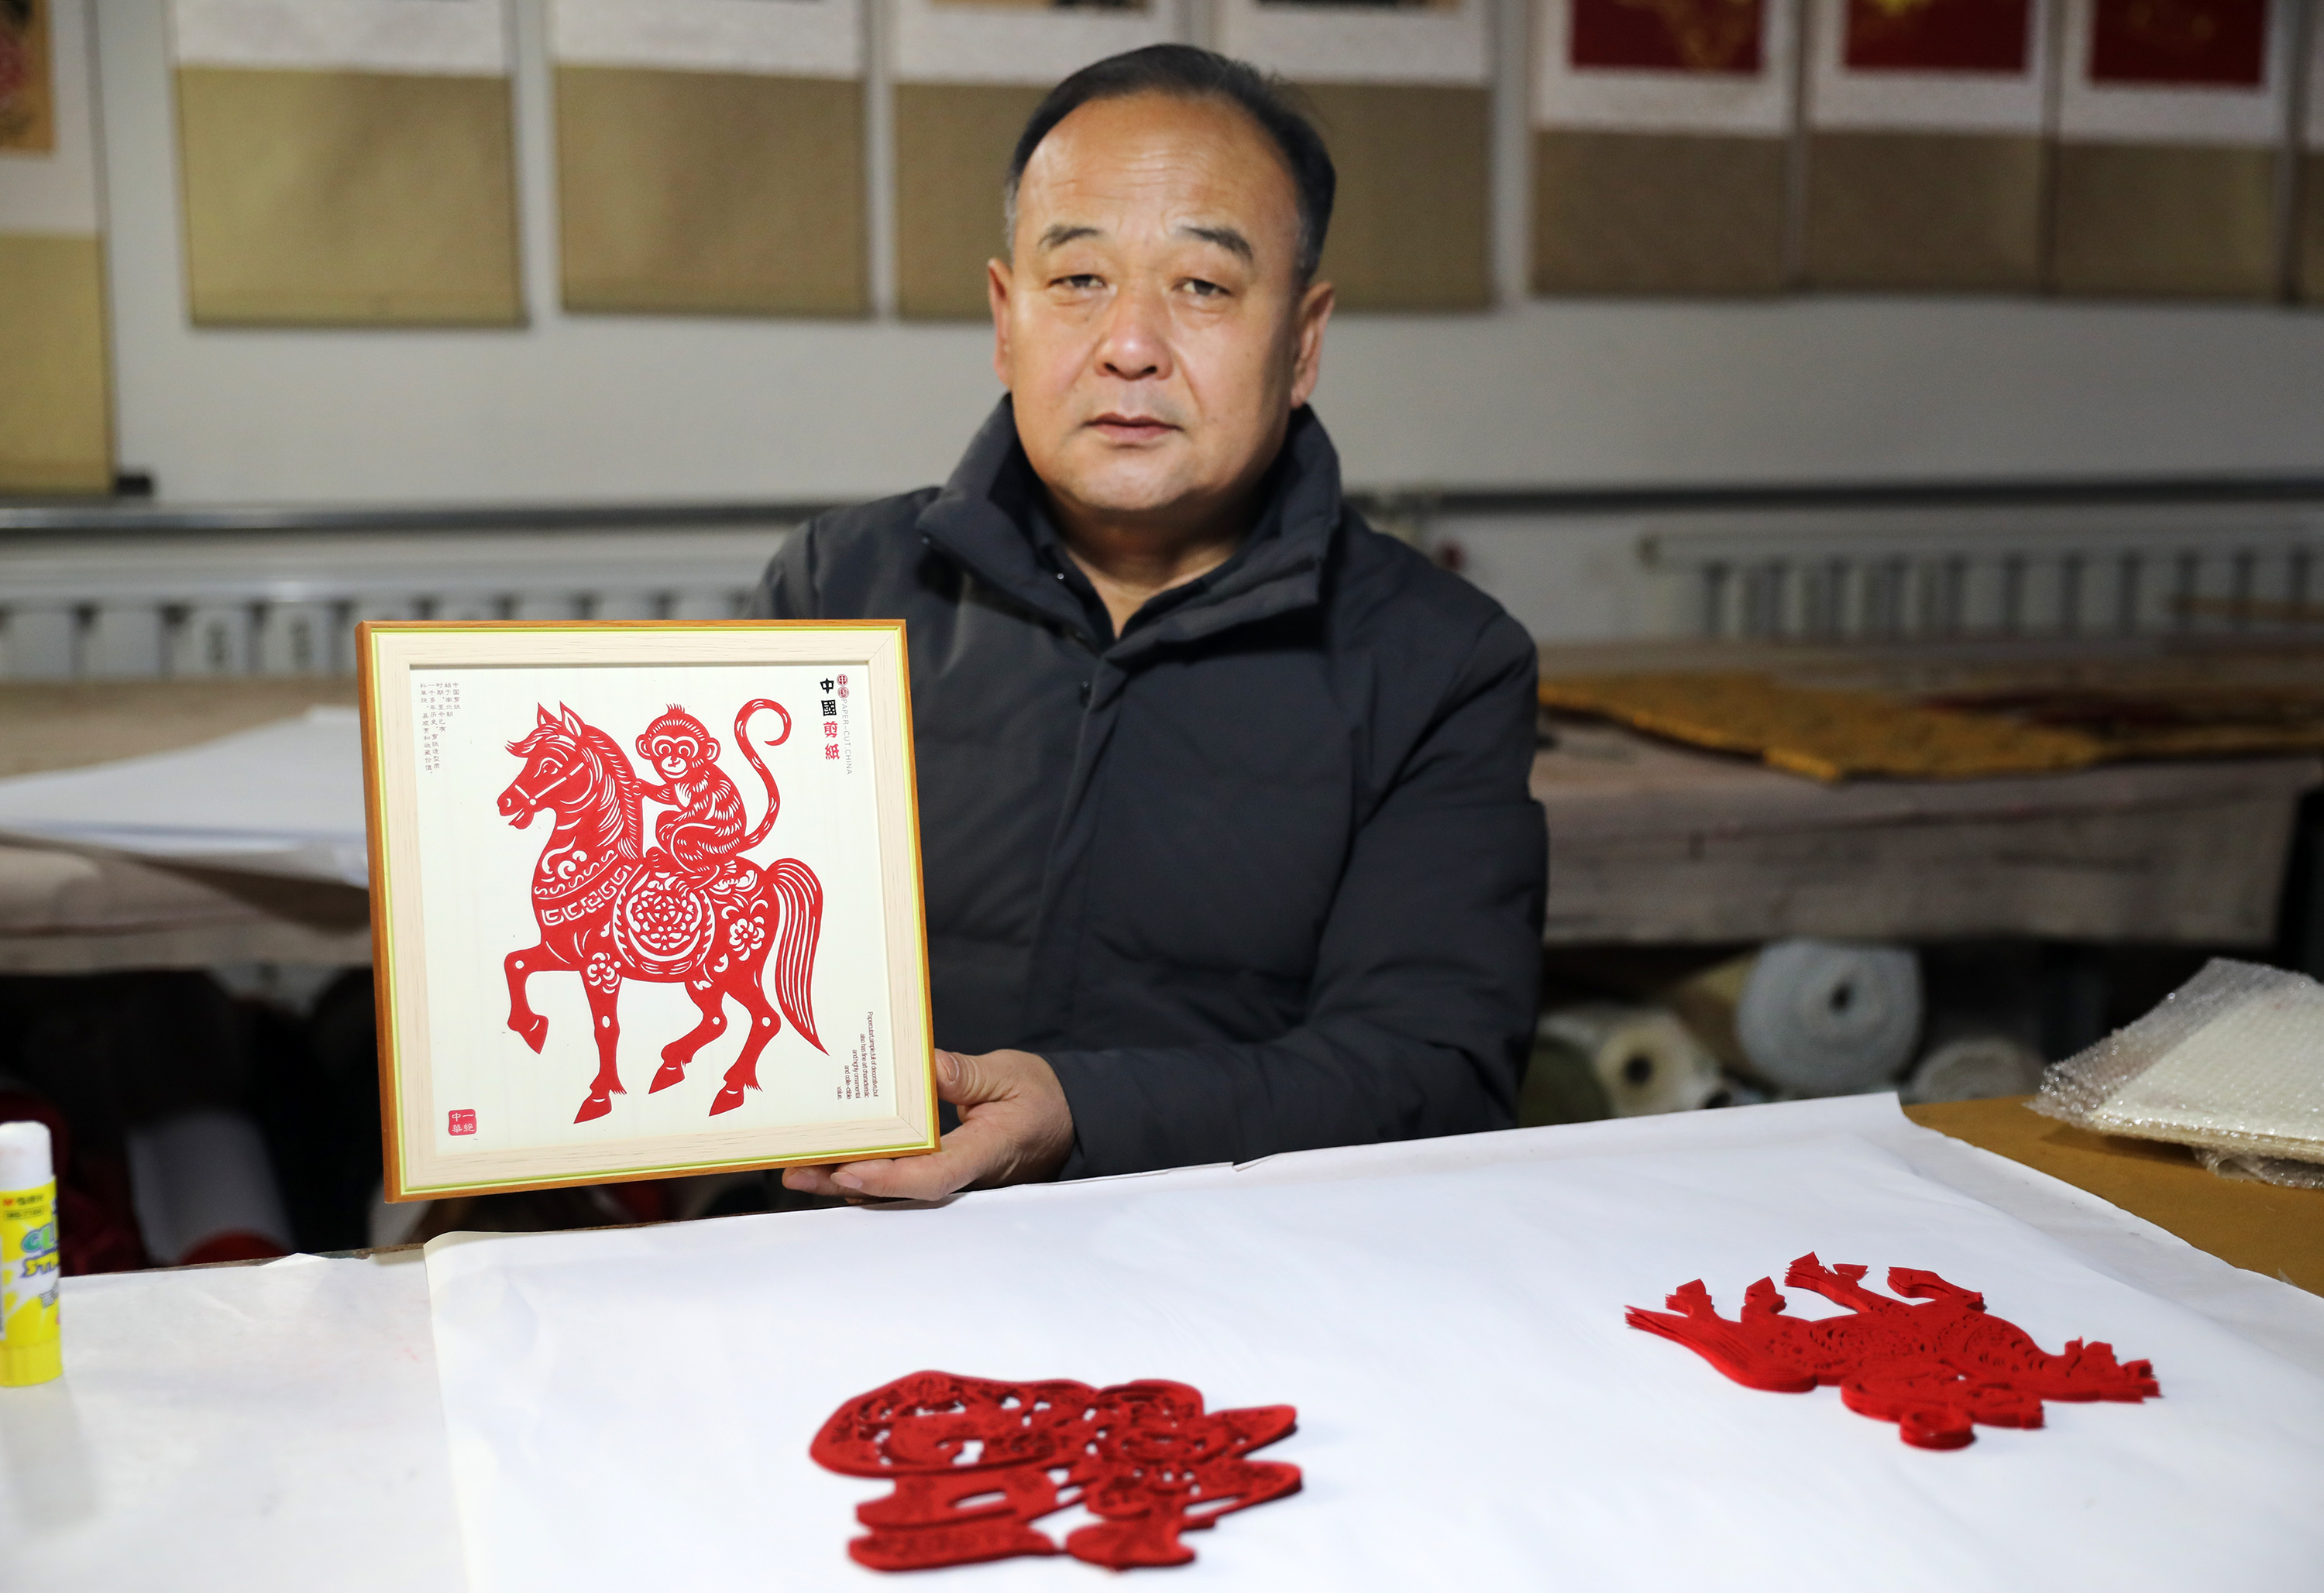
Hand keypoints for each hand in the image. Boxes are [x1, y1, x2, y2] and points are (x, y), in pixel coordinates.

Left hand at [781, 1048, 1071, 1201]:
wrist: (1060, 1123)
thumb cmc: (1039, 1099)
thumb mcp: (1008, 1075)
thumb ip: (965, 1074)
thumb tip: (923, 1062)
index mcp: (984, 1151)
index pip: (935, 1176)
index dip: (890, 1179)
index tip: (849, 1171)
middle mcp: (961, 1173)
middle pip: (897, 1189)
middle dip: (845, 1182)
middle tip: (796, 1172)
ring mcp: (947, 1175)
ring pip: (889, 1187)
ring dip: (843, 1178)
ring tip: (796, 1166)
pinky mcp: (937, 1168)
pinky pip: (895, 1174)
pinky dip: (860, 1168)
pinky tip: (827, 1157)